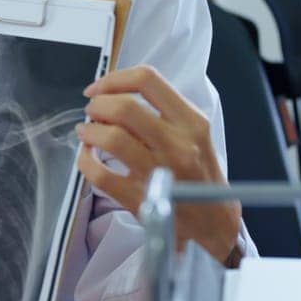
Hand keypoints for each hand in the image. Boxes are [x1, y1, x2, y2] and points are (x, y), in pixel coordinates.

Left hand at [76, 65, 242, 262]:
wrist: (215, 221)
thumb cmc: (200, 172)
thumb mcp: (194, 134)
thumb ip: (163, 111)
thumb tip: (115, 94)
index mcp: (192, 122)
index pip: (147, 80)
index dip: (113, 79)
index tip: (97, 88)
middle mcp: (178, 144)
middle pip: (124, 108)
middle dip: (98, 105)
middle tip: (91, 111)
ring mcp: (160, 172)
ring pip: (111, 139)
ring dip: (89, 131)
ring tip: (86, 132)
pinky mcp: (141, 199)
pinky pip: (100, 174)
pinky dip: (84, 162)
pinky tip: (86, 157)